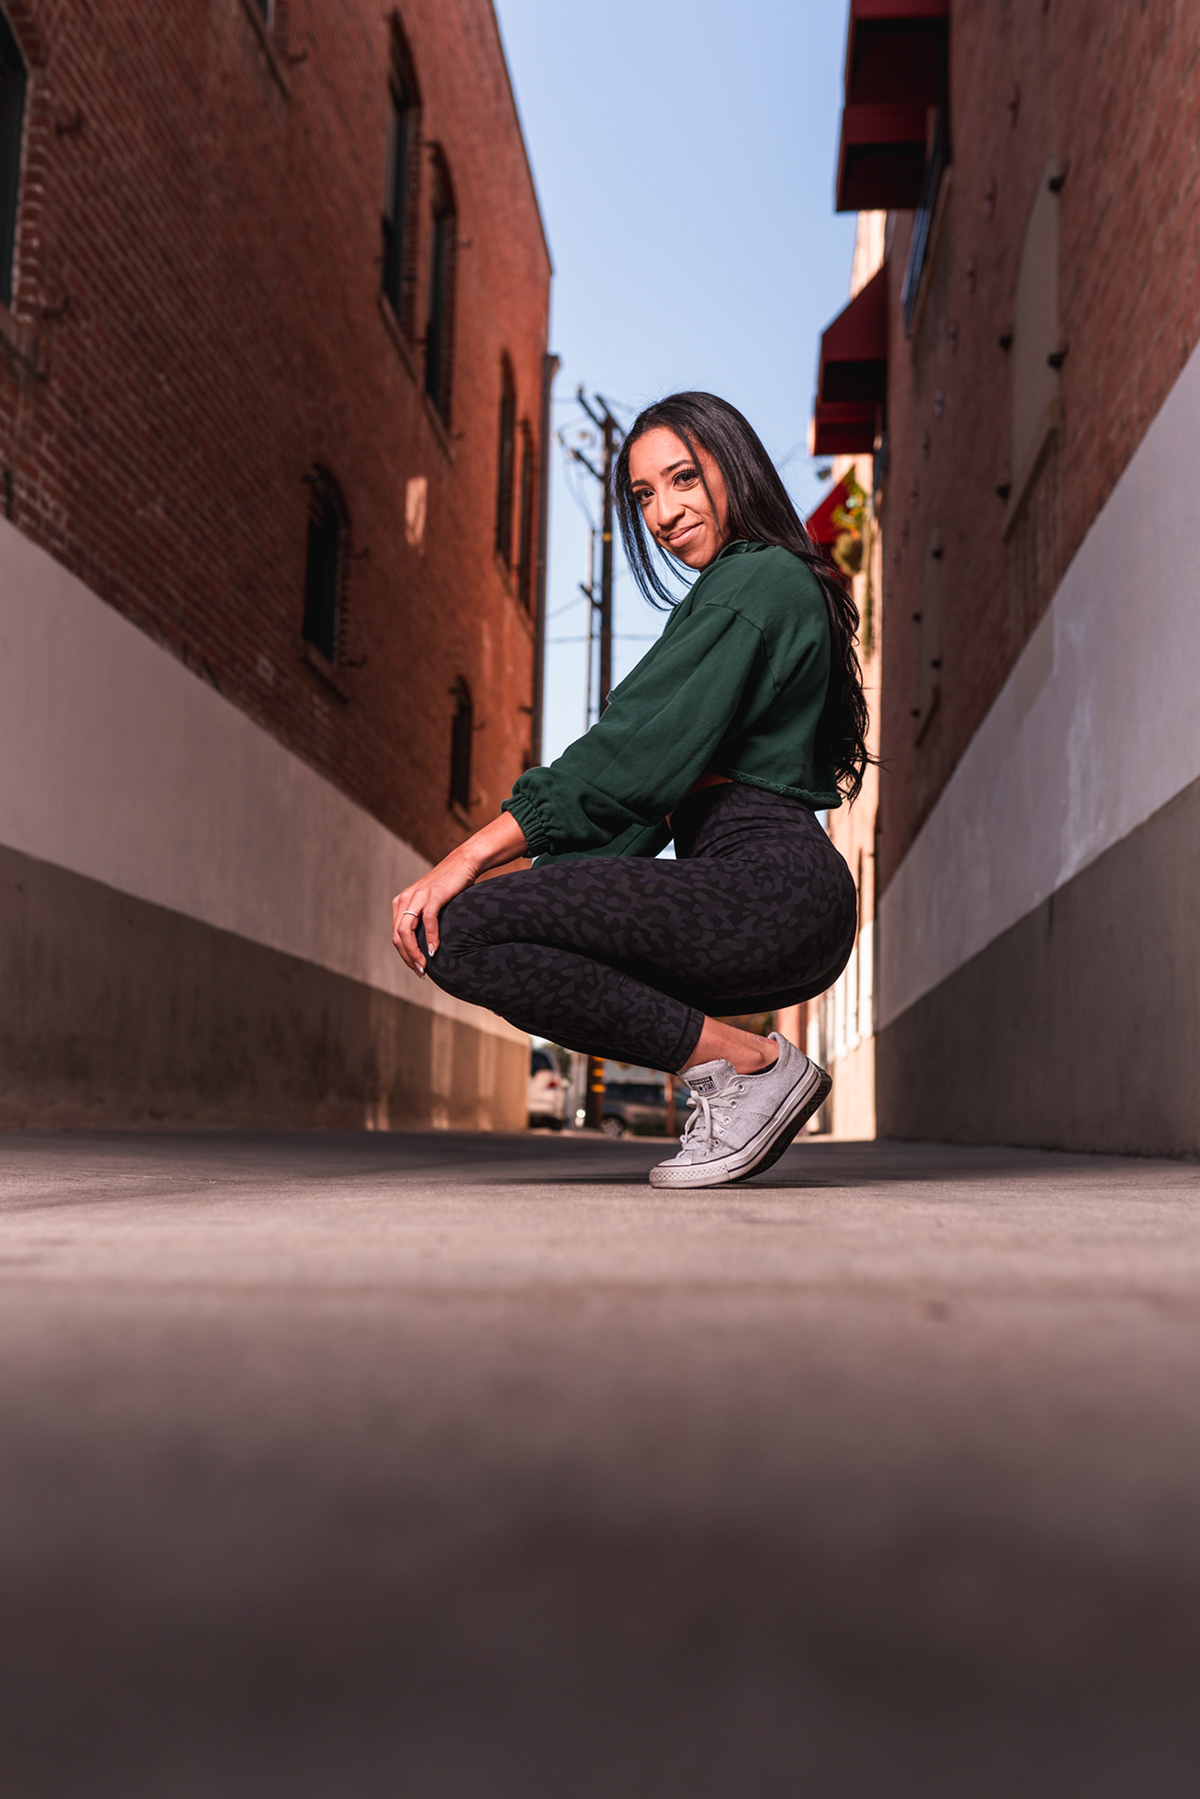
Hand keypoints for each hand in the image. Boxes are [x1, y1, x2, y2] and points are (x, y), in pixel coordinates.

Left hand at [392, 810, 528, 976]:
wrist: (463, 863)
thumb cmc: (450, 886)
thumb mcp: (431, 903)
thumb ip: (423, 919)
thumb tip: (426, 946)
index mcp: (401, 902)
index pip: (396, 935)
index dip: (404, 954)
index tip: (416, 967)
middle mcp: (406, 899)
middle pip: (398, 935)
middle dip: (407, 957)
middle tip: (420, 972)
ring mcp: (419, 896)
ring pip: (407, 930)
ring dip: (414, 951)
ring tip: (424, 965)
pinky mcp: (434, 895)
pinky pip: (428, 920)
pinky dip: (430, 937)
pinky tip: (435, 949)